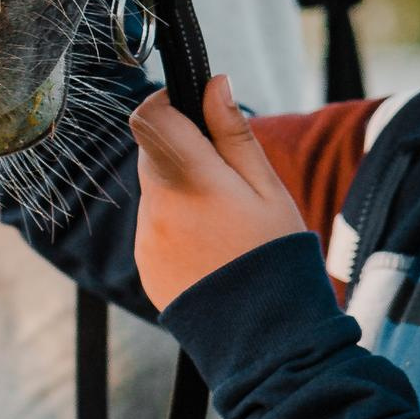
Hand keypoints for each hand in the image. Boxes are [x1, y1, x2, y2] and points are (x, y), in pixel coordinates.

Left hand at [130, 73, 305, 311]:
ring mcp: (146, 237)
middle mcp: (157, 206)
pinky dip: (177, 225)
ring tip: (225, 223)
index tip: (192, 111)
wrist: (265, 337)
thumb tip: (214, 82)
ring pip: (156, 189)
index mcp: (190, 179)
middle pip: (153, 153)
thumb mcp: (267, 188)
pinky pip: (155, 225)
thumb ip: (234, 133)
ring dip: (182, 191)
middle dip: (184, 151)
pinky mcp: (145, 263)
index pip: (148, 117)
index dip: (166, 104)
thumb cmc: (274, 256)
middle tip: (227, 178)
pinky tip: (212, 250)